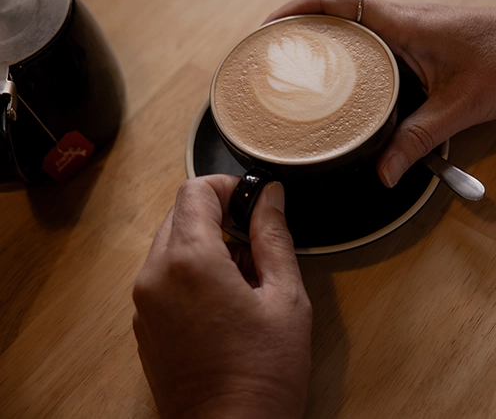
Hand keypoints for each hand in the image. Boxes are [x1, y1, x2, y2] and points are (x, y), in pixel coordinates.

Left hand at [132, 176, 311, 418]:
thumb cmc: (263, 373)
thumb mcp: (285, 296)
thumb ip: (273, 236)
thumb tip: (270, 196)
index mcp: (189, 262)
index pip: (195, 191)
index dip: (228, 186)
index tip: (253, 201)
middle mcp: (155, 277)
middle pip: (179, 215)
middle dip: (218, 217)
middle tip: (256, 242)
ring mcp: (144, 304)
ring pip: (170, 245)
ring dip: (205, 245)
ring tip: (246, 279)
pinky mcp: (144, 326)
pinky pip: (163, 277)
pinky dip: (191, 272)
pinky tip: (225, 302)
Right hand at [267, 0, 495, 186]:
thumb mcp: (462, 107)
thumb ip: (418, 139)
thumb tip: (384, 173)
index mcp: (406, 22)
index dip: (294, 8)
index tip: (266, 30)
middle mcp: (406, 18)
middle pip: (339, 10)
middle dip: (301, 28)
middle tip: (276, 59)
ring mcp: (418, 28)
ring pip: (360, 26)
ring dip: (329, 42)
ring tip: (303, 73)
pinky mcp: (430, 41)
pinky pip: (382, 42)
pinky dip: (359, 57)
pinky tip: (356, 88)